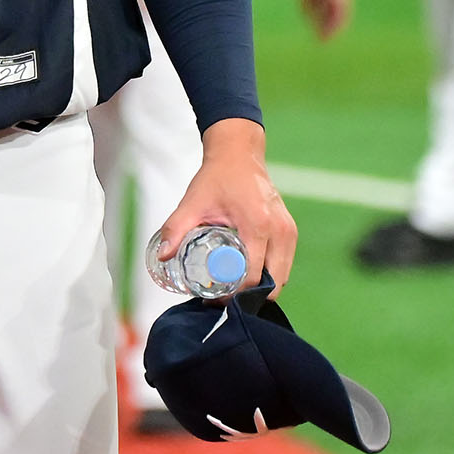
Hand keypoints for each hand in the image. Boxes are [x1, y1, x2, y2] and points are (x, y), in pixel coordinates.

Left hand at [155, 118, 296, 299]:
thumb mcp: (193, 202)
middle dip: (248, 296)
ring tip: (232, 288)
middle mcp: (280, 231)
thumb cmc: (217, 177)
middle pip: (271, 282)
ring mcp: (289, 231)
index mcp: (258, 225)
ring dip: (260, 287)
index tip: (214, 299)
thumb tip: (162, 256)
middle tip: (223, 298)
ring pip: (281, 276)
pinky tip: (246, 274)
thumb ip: (175, 228)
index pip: (252, 276)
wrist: (239, 154)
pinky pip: (283, 264)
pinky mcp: (291, 231)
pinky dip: (269, 274)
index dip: (234, 295)